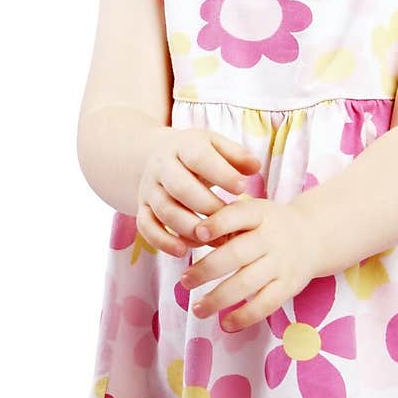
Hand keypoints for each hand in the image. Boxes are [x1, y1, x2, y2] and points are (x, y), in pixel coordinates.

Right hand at [136, 127, 261, 257]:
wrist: (156, 156)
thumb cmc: (197, 155)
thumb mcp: (215, 145)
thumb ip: (236, 155)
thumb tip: (255, 167)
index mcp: (183, 146)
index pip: (199, 158)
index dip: (221, 173)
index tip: (243, 187)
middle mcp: (162, 166)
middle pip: (180, 187)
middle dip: (206, 205)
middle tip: (228, 218)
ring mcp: (149, 188)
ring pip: (165, 210)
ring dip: (189, 227)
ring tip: (214, 239)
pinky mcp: (141, 207)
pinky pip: (146, 227)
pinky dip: (162, 241)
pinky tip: (183, 251)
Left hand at [179, 197, 317, 331]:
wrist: (313, 234)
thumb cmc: (267, 223)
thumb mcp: (251, 212)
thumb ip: (223, 221)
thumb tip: (186, 237)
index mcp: (260, 213)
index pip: (238, 215)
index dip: (217, 224)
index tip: (197, 233)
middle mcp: (272, 237)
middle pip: (237, 254)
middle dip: (207, 269)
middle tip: (184, 281)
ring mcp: (282, 262)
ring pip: (247, 283)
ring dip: (219, 298)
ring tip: (198, 308)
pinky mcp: (289, 285)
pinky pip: (266, 304)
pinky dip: (245, 317)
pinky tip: (225, 324)